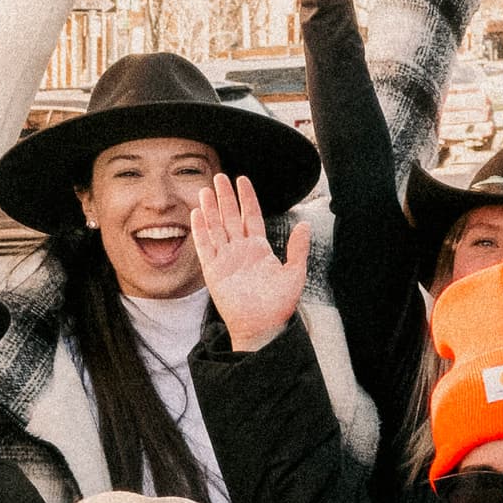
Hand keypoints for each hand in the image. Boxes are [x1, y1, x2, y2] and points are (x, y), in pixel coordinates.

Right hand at [189, 170, 311, 354]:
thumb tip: (305, 225)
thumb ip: (298, 249)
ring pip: (216, 228)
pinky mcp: (213, 271)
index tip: (242, 180)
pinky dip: (200, 230)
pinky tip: (197, 214)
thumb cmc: (279, 304)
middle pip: (230, 217)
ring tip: (204, 190)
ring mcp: (225, 259)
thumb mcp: (295, 274)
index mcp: (259, 248)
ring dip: (210, 209)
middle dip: (225, 197)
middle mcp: (240, 250)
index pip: (252, 216)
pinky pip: (205, 246)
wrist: (262, 326)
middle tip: (219, 176)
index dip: (247, 198)